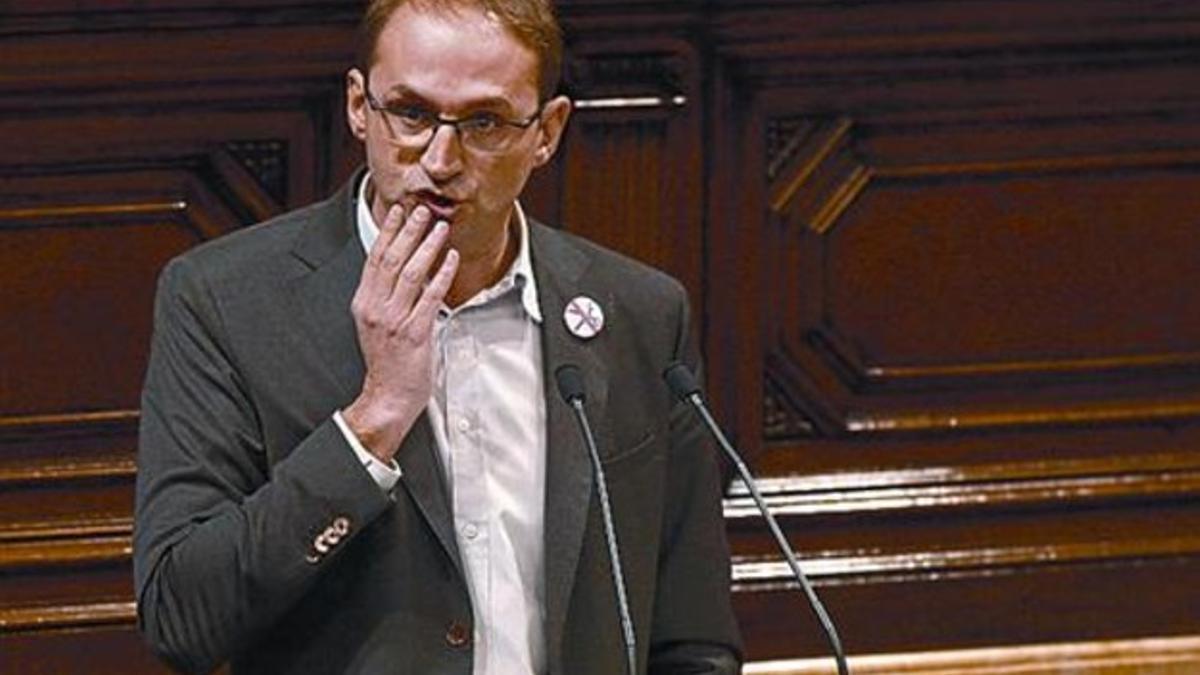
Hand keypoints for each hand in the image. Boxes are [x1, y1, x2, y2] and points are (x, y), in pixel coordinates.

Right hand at [342, 203, 458, 461]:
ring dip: (427, 247)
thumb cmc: (387, 362)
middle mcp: (376, 308)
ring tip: (439, 229)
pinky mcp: (415, 332)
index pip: (375, 259)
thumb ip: (385, 297)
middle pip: (393, 260)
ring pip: (412, 273)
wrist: (388, 396)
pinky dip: (442, 275)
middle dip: (408, 232)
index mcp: (364, 303)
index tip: (396, 211)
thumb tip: (401, 270)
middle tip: (422, 211)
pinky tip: (451, 260)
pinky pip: (431, 297)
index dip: (387, 233)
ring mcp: (395, 320)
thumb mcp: (376, 323)